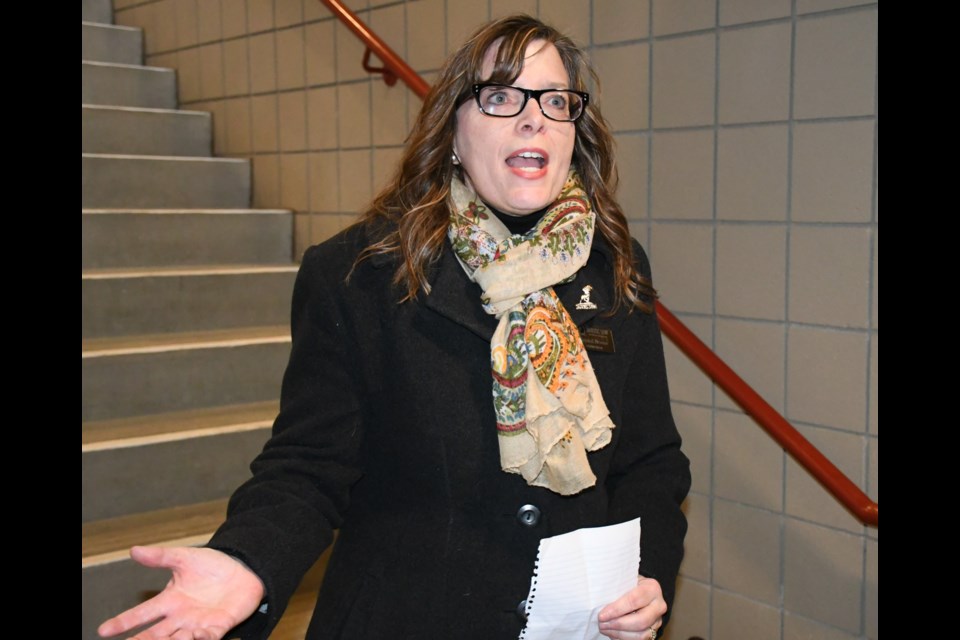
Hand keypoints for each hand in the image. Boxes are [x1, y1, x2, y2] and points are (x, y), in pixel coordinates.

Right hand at [98, 545, 265, 639]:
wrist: (243, 569)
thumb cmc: (212, 566)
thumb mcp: (184, 557)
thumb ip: (160, 556)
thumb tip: (134, 549)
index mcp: (170, 600)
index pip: (142, 613)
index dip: (123, 622)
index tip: (103, 630)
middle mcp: (181, 616)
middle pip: (155, 634)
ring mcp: (198, 624)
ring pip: (178, 639)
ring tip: (165, 639)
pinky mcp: (219, 626)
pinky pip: (208, 637)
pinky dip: (202, 638)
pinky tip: (197, 635)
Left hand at [597, 576, 666, 639]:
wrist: (644, 591)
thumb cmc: (630, 585)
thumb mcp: (625, 581)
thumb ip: (617, 589)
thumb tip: (598, 601)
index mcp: (652, 588)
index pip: (634, 600)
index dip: (617, 609)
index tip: (602, 615)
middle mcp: (659, 605)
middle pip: (641, 620)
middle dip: (618, 624)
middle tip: (602, 624)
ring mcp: (658, 620)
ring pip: (642, 634)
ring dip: (620, 634)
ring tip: (604, 629)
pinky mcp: (654, 631)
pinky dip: (624, 638)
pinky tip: (612, 634)